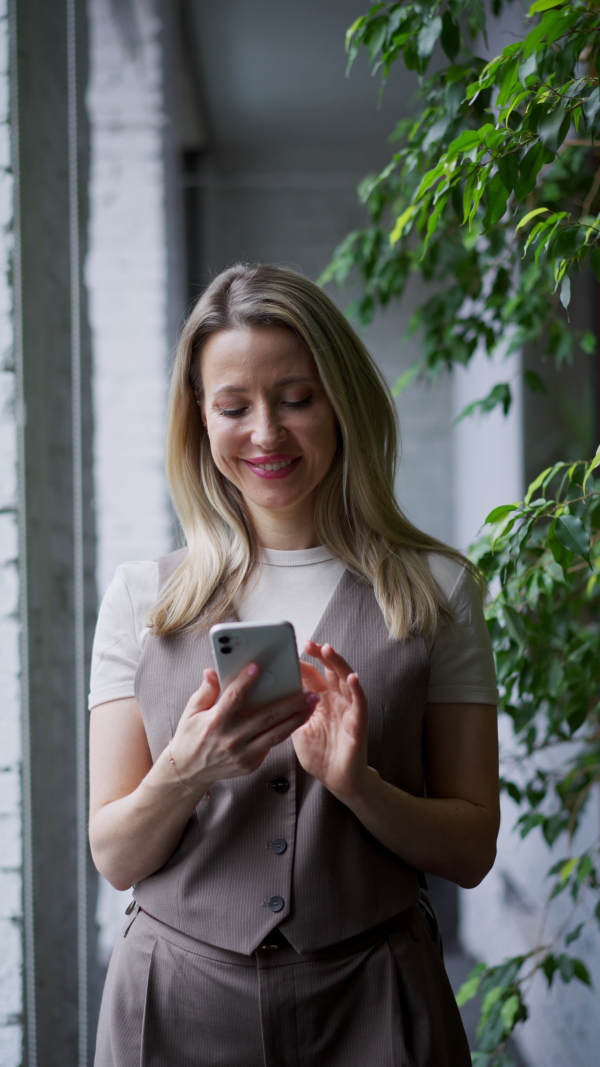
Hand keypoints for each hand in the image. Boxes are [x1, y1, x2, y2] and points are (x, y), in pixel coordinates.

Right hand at [169, 665, 318, 795]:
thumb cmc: (191, 736)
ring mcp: (243, 754)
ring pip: (275, 733)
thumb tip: (212, 671)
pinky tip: (298, 719)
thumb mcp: (191, 712)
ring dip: (297, 718)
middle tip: (308, 691)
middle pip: (265, 717)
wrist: (189, 772)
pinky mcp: (251, 764)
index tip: (258, 667)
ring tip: (312, 705)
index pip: (233, 699)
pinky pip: (271, 744)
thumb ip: (205, 691)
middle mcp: (231, 739)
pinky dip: (286, 731)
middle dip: (290, 703)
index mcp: (215, 722)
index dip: (244, 682)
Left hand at [292, 641, 368, 797]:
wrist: (336, 779)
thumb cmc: (318, 754)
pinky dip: (357, 688)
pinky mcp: (358, 721)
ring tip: (327, 649)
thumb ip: (287, 712)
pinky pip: (360, 701)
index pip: (311, 675)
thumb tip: (264, 698)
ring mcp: (348, 708)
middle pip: (329, 670)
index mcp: (319, 700)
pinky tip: (352, 677)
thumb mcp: (296, 730)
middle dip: (319, 655)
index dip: (302, 662)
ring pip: (345, 679)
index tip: (288, 651)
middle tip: (307, 643)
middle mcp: (335, 700)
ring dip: (338, 664)